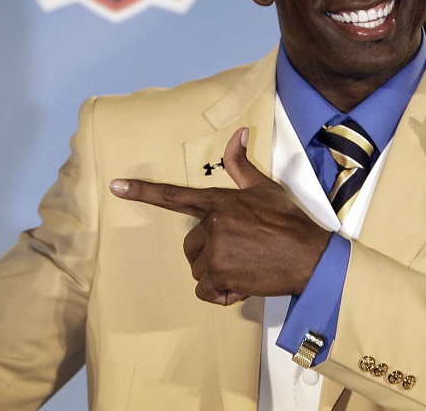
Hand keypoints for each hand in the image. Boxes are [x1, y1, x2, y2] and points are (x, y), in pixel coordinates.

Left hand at [109, 128, 329, 304]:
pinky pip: (206, 290)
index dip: (142, 191)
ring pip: (198, 269)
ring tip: (246, 267)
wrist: (310, 256)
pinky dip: (222, 294)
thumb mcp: (265, 188)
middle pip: (191, 245)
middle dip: (210, 255)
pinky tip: (243, 285)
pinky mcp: (221, 273)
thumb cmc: (288, 222)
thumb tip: (239, 132)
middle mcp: (213, 223)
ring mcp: (216, 249)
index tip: (116, 187)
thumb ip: (241, 165)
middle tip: (240, 253)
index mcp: (219, 201)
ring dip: (218, 275)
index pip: (173, 195)